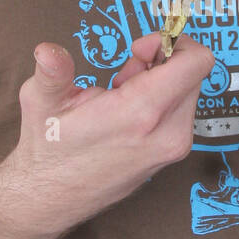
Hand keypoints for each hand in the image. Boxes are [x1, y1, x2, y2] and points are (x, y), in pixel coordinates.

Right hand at [13, 31, 214, 226]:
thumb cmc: (50, 149)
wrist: (53, 196)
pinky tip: (128, 111)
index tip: (140, 48)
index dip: (173, 42)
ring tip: (120, 94)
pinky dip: (162, 98)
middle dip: (161, 60)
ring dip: (160, 80)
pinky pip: (182, 109)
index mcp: (141, 114)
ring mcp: (175, 146)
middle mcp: (169, 132)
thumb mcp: (41, 103)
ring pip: (188, 90)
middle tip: (124, 73)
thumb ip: (52, 72)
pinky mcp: (173, 152)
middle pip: (193, 72)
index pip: (197, 62)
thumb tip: (47, 51)